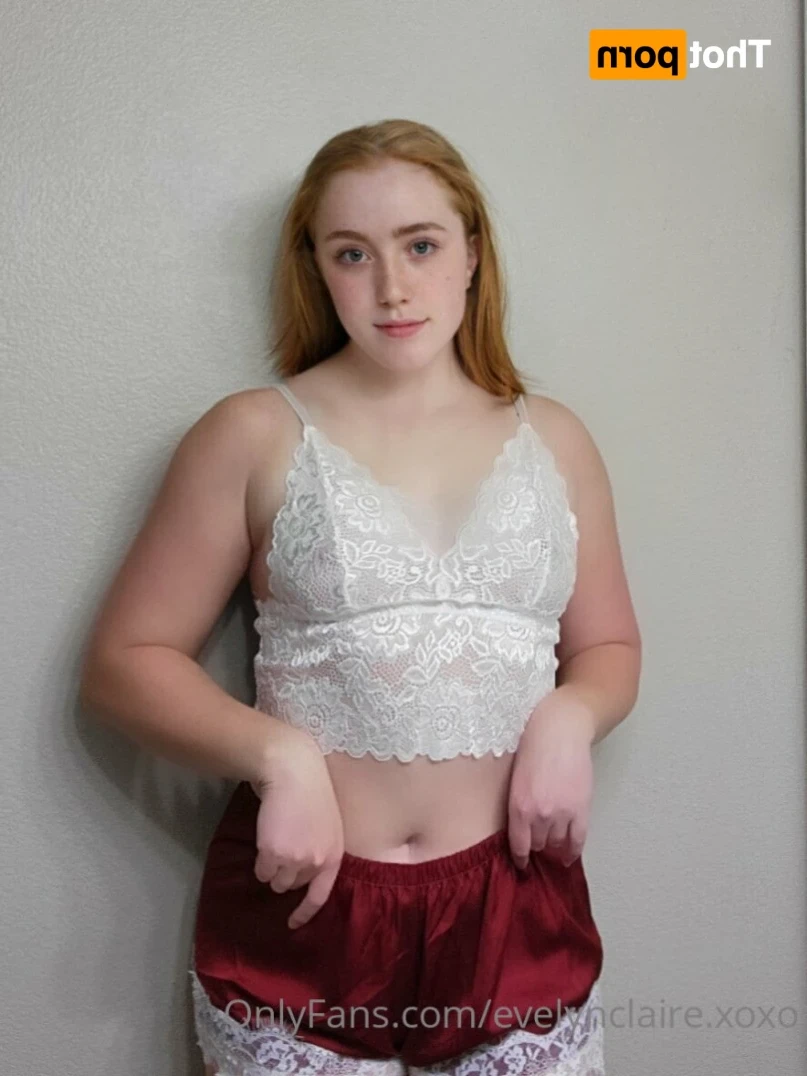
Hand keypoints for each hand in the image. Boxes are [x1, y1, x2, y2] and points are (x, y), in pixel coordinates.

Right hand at [250, 737, 344, 929]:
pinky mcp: (273, 854)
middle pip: (292, 886)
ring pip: (274, 881)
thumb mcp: (327, 826)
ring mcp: (294, 860)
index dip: (304, 912)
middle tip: (283, 848)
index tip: (292, 923)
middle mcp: (316, 863)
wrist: (294, 772)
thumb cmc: (311, 793)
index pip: (320, 896)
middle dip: (285, 873)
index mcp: (333, 855)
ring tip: (274, 840)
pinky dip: (259, 861)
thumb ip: (319, 851)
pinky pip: (261, 871)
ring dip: (271, 868)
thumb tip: (302, 873)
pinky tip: (265, 837)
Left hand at [507, 690, 594, 869]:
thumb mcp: (516, 779)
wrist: (559, 730)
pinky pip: (578, 840)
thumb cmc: (533, 747)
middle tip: (538, 846)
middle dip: (537, 846)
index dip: (520, 858)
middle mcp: (538, 815)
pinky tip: (568, 857)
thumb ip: (519, 803)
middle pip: (538, 845)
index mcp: (517, 806)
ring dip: (554, 846)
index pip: (518, 845)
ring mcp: (561, 814)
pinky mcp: (580, 809)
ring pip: (557, 843)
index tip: (521, 864)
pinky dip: (573, 851)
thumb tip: (522, 825)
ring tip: (553, 846)